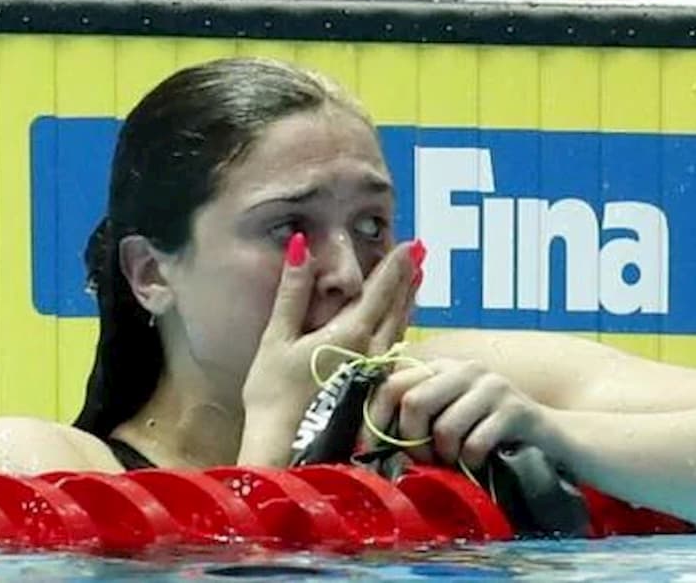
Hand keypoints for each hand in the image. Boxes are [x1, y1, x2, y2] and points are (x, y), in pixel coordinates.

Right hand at [238, 234, 421, 460]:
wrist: (286, 451)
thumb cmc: (275, 396)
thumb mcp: (277, 339)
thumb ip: (292, 292)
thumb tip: (301, 246)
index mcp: (352, 335)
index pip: (380, 291)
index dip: (394, 266)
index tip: (409, 244)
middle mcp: (373, 352)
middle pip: (396, 308)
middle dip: (407, 279)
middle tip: (421, 254)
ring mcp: (376, 374)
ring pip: (398, 330)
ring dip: (407, 302)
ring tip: (416, 281)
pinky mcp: (372, 392)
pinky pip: (393, 350)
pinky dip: (398, 328)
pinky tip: (398, 326)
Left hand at [365, 358, 556, 469]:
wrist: (553, 439)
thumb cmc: (491, 434)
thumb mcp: (451, 416)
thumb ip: (418, 416)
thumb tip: (370, 438)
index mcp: (443, 367)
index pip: (392, 382)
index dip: (376, 418)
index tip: (371, 448)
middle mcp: (466, 369)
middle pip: (414, 402)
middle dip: (411, 441)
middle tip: (424, 461)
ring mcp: (492, 387)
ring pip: (444, 428)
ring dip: (445, 457)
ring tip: (455, 462)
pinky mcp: (515, 410)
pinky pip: (474, 444)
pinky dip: (470, 464)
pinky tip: (479, 464)